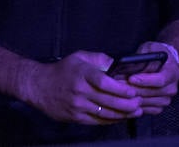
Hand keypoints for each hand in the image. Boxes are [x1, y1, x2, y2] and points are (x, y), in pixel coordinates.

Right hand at [20, 51, 139, 124]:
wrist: (39, 86)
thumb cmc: (62, 70)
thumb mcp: (79, 57)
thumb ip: (100, 59)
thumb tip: (118, 65)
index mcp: (82, 73)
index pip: (104, 82)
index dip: (120, 88)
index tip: (133, 90)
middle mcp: (79, 90)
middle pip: (108, 100)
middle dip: (127, 104)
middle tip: (139, 103)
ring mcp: (77, 105)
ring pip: (105, 113)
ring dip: (122, 114)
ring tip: (135, 112)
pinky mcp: (76, 117)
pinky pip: (97, 121)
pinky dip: (111, 120)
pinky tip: (120, 117)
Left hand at [124, 41, 178, 115]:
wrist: (165, 63)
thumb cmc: (156, 53)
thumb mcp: (149, 48)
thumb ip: (142, 57)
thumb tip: (129, 65)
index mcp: (172, 72)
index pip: (160, 80)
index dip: (145, 80)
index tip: (131, 78)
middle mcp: (172, 87)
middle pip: (152, 92)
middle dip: (133, 88)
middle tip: (118, 84)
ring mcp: (166, 99)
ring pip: (147, 102)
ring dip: (132, 97)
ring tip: (118, 90)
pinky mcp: (160, 106)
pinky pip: (146, 110)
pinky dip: (135, 105)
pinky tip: (125, 98)